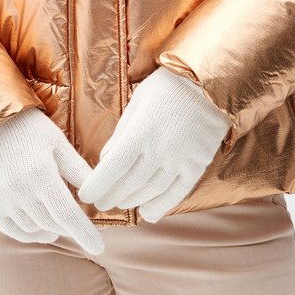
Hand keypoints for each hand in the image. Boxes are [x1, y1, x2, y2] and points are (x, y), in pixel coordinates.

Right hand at [0, 107, 105, 254]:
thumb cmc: (28, 128)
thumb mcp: (57, 142)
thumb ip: (77, 169)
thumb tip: (98, 194)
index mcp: (40, 173)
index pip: (67, 214)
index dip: (85, 233)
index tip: (99, 247)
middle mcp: (20, 191)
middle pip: (53, 224)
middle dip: (72, 227)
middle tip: (81, 220)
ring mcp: (3, 200)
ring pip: (36, 229)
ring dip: (53, 229)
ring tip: (62, 219)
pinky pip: (14, 231)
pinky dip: (32, 233)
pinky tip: (43, 227)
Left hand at [77, 67, 231, 222]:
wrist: (208, 82)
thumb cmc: (167, 87)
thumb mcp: (137, 102)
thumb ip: (121, 134)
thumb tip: (105, 161)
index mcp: (140, 132)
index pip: (112, 169)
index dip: (96, 186)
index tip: (85, 195)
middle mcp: (159, 150)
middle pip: (128, 185)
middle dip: (110, 196)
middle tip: (100, 202)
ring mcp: (180, 161)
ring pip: (149, 192)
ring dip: (131, 201)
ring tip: (120, 202)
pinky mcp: (196, 167)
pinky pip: (176, 195)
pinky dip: (159, 206)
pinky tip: (147, 212)